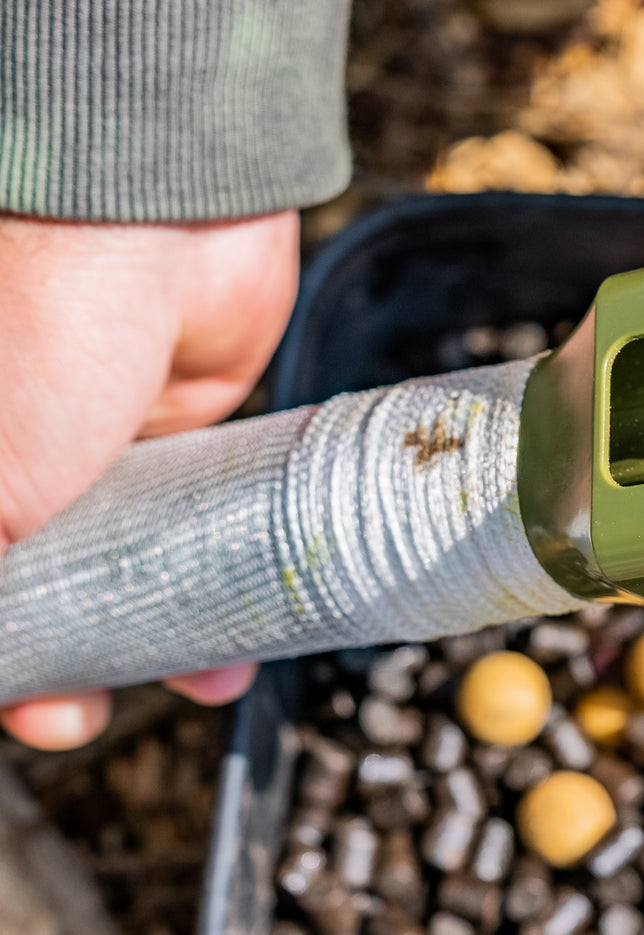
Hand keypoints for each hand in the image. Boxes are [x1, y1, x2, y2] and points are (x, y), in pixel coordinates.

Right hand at [0, 212, 299, 748]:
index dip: (4, 650)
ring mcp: (106, 442)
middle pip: (47, 578)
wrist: (158, 213)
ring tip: (197, 679)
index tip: (26, 703)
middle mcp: (20, 454)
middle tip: (88, 709)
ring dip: (161, 623)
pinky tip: (245, 619)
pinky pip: (201, 517)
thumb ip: (2, 564)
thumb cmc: (33, 315)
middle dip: (77, 652)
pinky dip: (220, 570)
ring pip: (133, 558)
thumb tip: (9, 660)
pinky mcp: (187, 426)